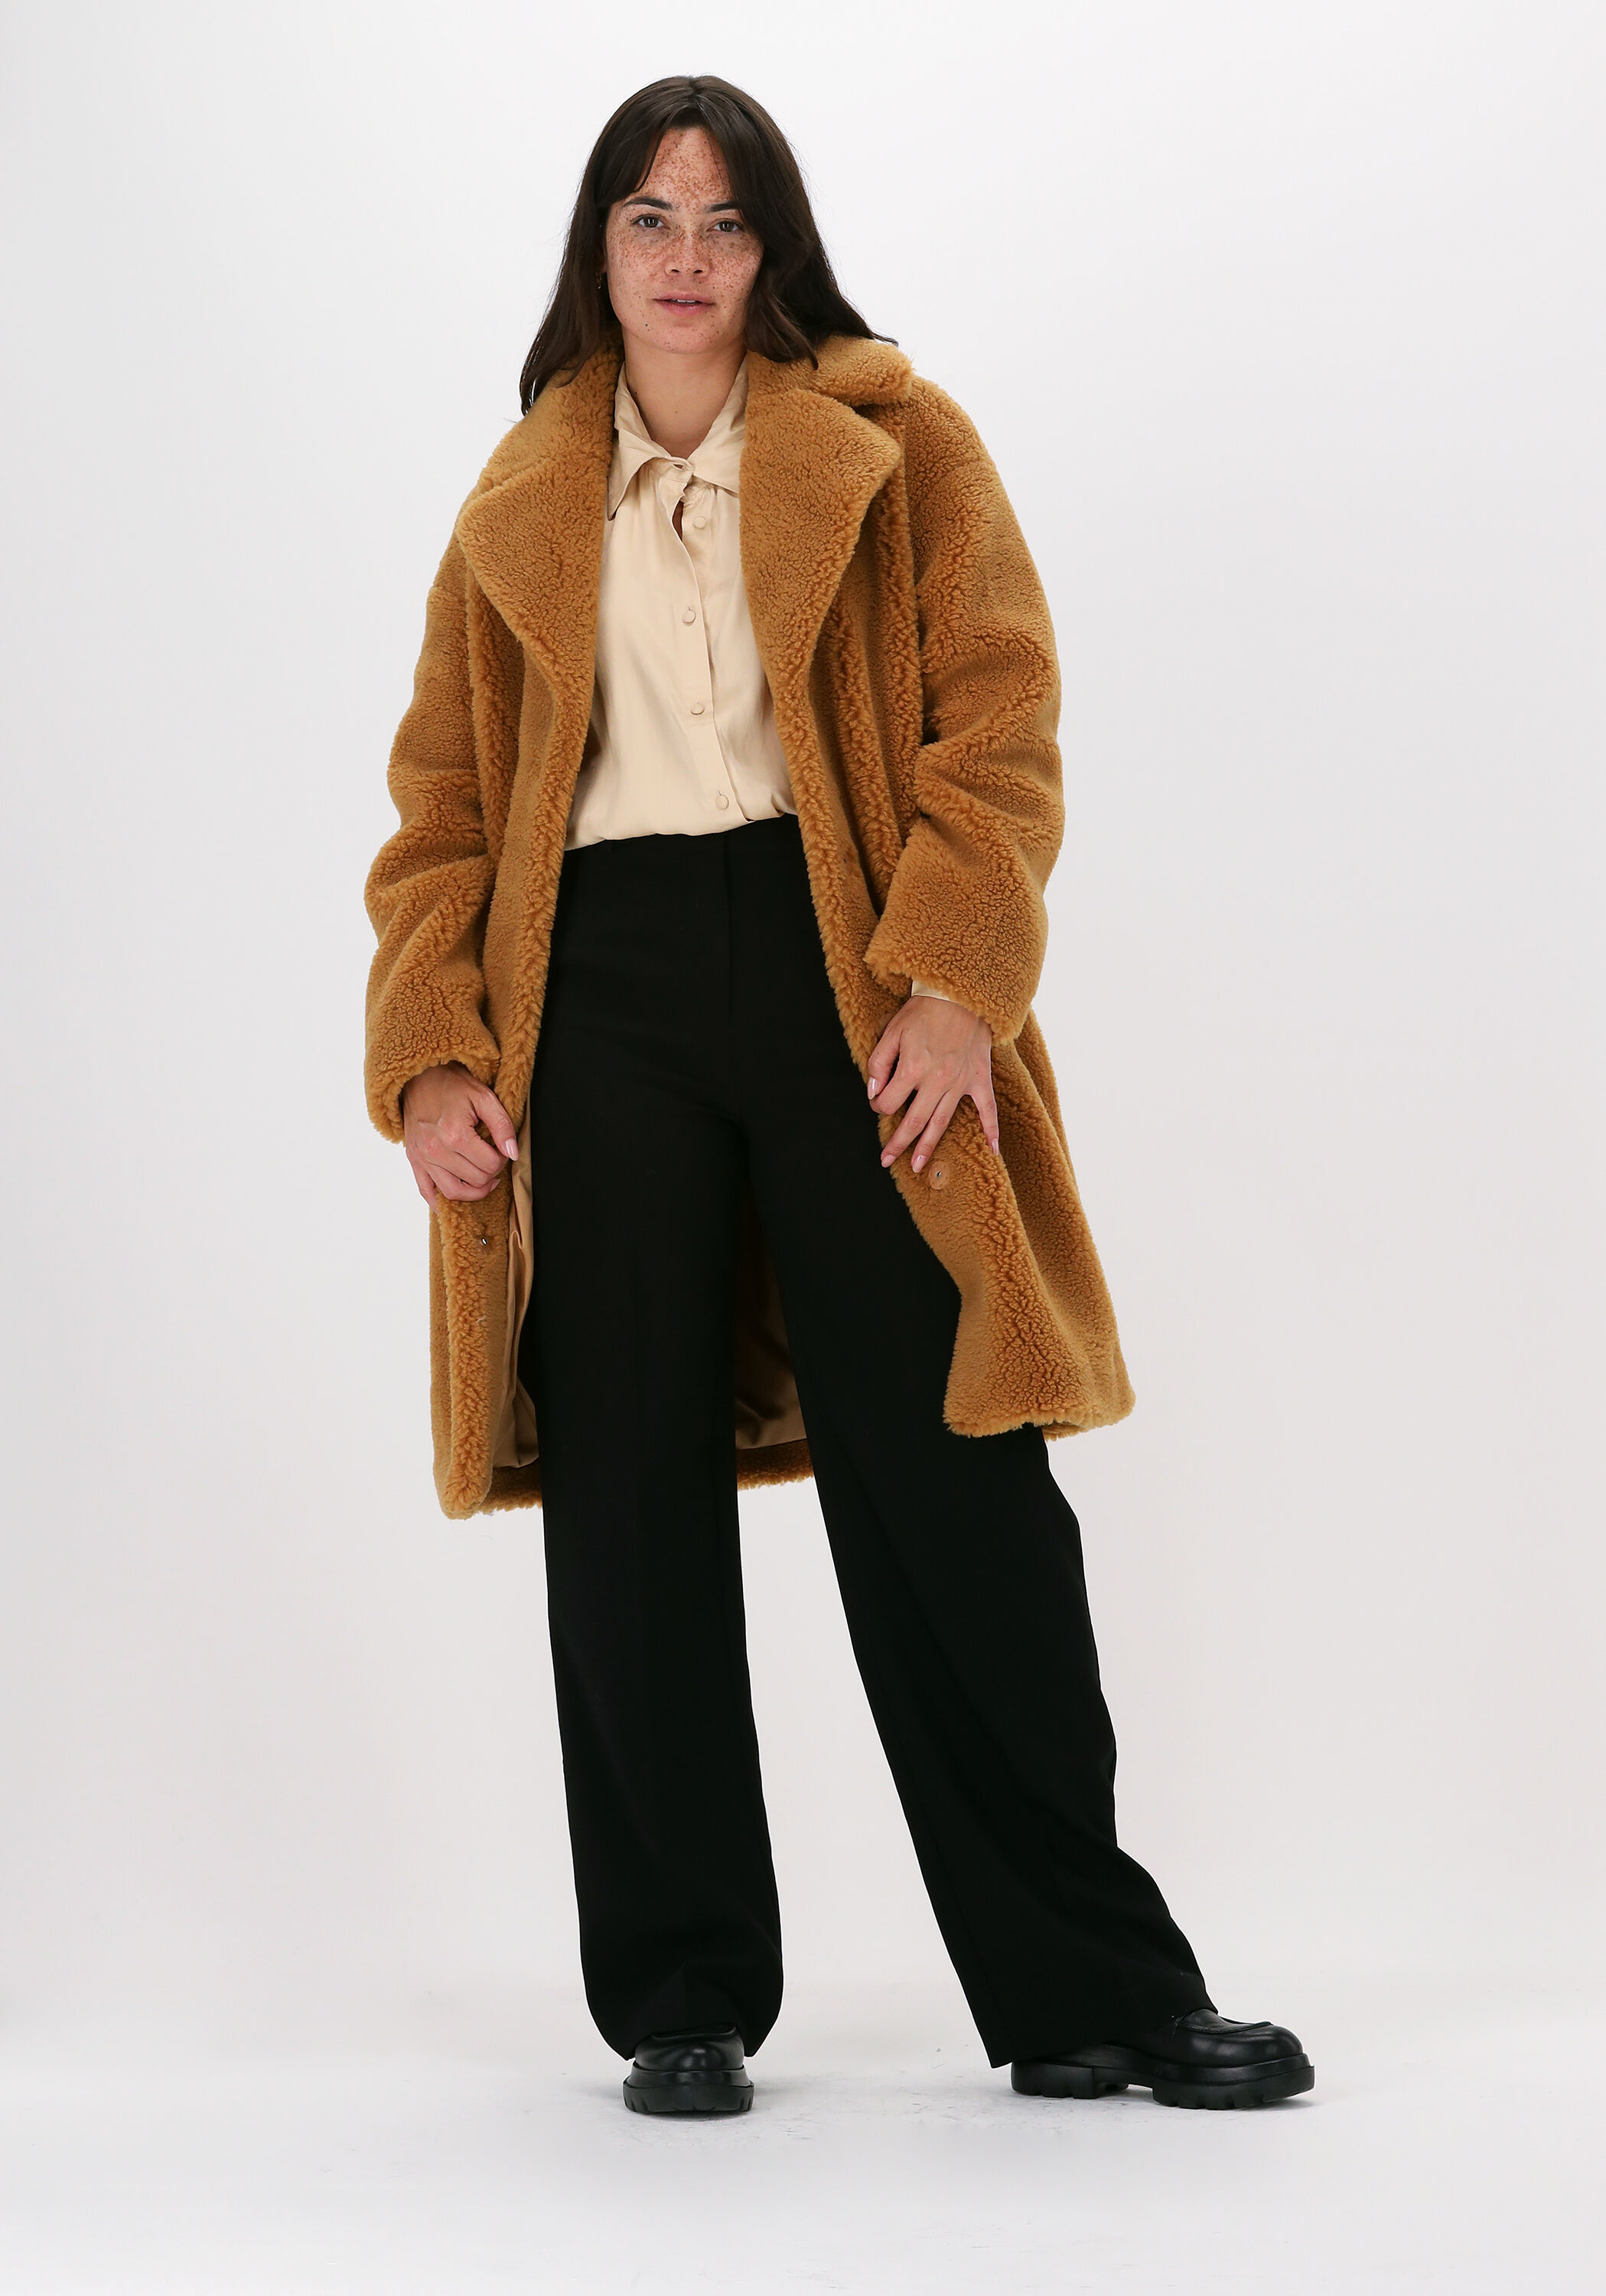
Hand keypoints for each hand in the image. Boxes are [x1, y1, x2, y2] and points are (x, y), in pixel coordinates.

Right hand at [400, 1063, 516, 1207]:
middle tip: (492, 1158)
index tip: (500, 1149)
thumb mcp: (484, 1097)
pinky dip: (441, 1202)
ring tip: (483, 1180)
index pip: (491, 1165)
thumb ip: (502, 1126)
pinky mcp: (413, 1160)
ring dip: (474, 1191)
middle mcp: (436, 1150)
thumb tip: (513, 1154)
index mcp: (455, 1134)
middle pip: (476, 1180)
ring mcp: (422, 1158)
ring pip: (454, 1193)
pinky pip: (427, 1192)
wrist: (418, 1076)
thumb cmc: (451, 1084)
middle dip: (491, 1172)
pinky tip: (454, 1202)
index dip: (503, 1159)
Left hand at [866, 996, 998, 1174]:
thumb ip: (878, 1063)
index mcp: (912, 1068)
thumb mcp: (892, 1031)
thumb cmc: (924, 1011)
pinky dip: (991, 1130)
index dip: (878, 1106)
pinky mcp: (980, 1078)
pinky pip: (987, 1109)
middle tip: (886, 1161)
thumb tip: (873, 1093)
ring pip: (942, 1122)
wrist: (960, 993)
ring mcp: (960, 1082)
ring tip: (919, 1167)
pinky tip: (992, 1151)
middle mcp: (936, 1080)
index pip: (889, 1102)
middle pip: (913, 1121)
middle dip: (898, 1144)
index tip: (878, 1104)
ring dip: (929, 1146)